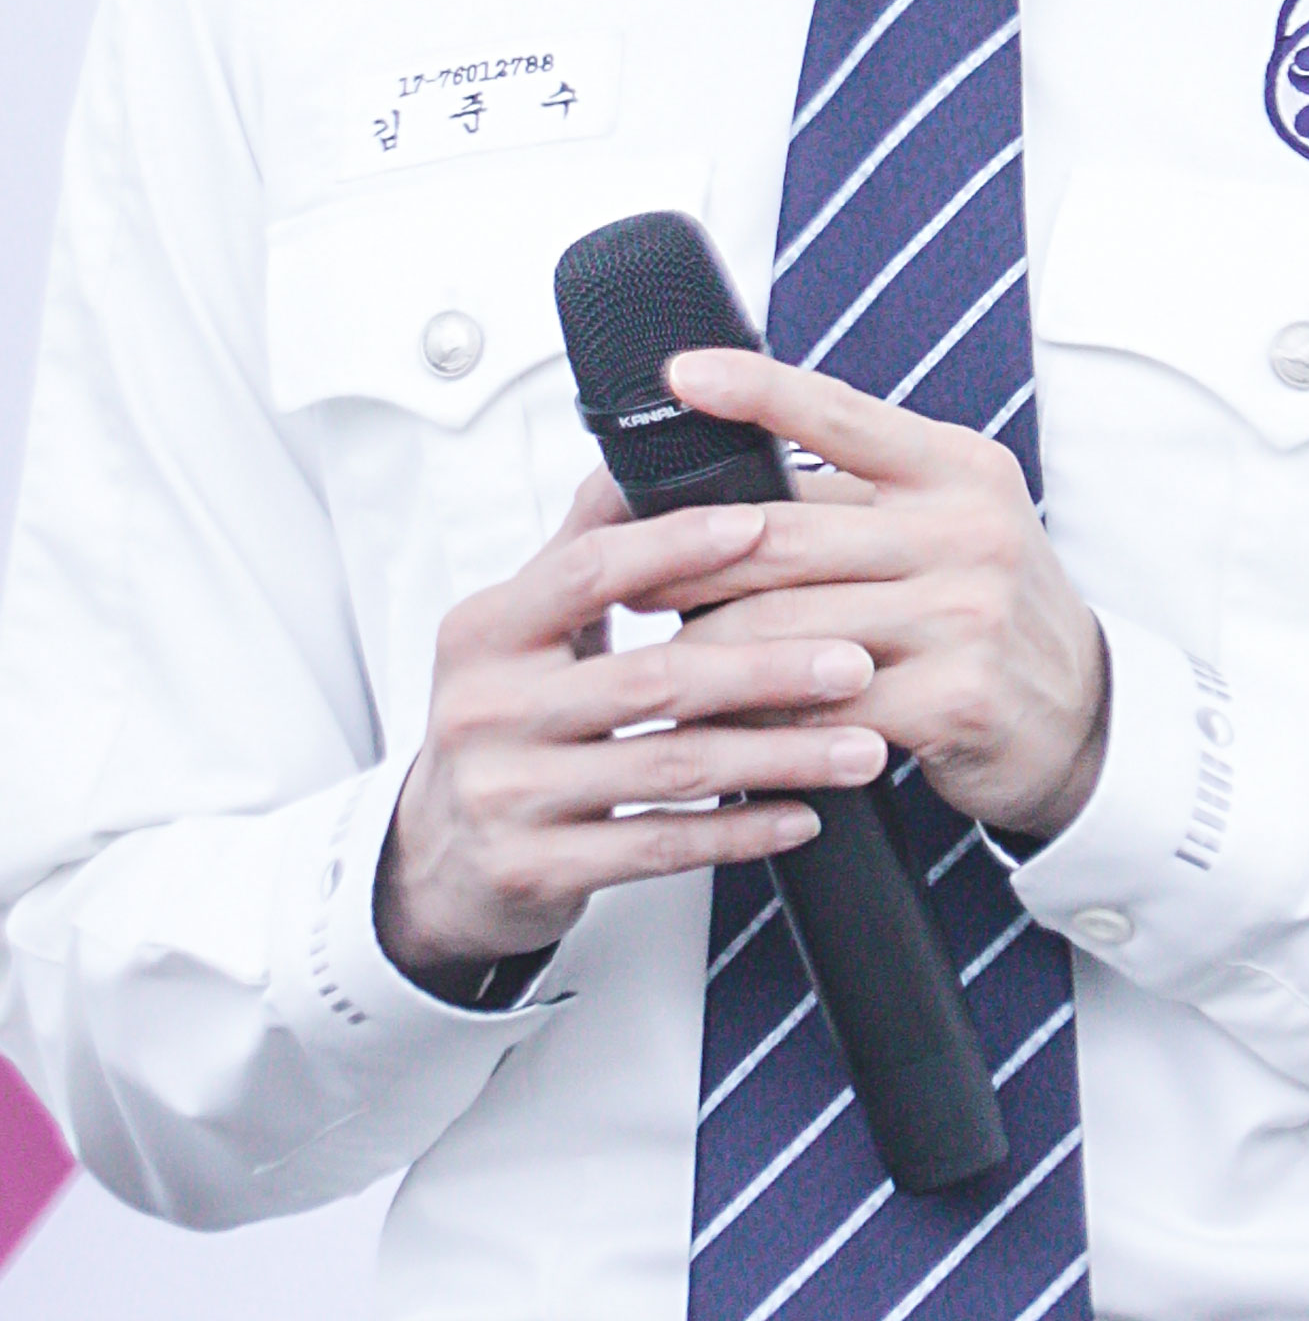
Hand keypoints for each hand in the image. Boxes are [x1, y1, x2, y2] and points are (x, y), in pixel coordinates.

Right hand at [374, 478, 887, 984]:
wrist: (437, 856)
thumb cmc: (500, 719)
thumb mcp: (518, 626)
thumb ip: (582, 545)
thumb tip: (641, 451)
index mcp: (487, 630)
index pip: (590, 570)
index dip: (679, 544)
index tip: (766, 528)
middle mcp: (489, 709)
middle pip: (650, 677)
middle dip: (766, 667)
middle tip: (854, 658)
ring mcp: (509, 795)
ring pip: (671, 767)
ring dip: (779, 755)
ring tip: (859, 744)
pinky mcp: (536, 869)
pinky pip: (660, 846)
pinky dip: (740, 829)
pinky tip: (802, 814)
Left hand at [662, 347, 1109, 841]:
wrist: (1083, 711)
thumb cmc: (983, 604)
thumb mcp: (947, 521)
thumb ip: (857, 496)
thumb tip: (727, 476)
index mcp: (954, 466)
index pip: (839, 413)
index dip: (753, 389)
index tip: (678, 373)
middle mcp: (964, 528)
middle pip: (787, 535)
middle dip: (691, 561)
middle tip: (629, 578)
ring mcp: (964, 613)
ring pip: (790, 628)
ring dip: (711, 654)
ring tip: (662, 667)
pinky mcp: (955, 698)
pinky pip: (823, 709)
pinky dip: (764, 723)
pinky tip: (729, 729)